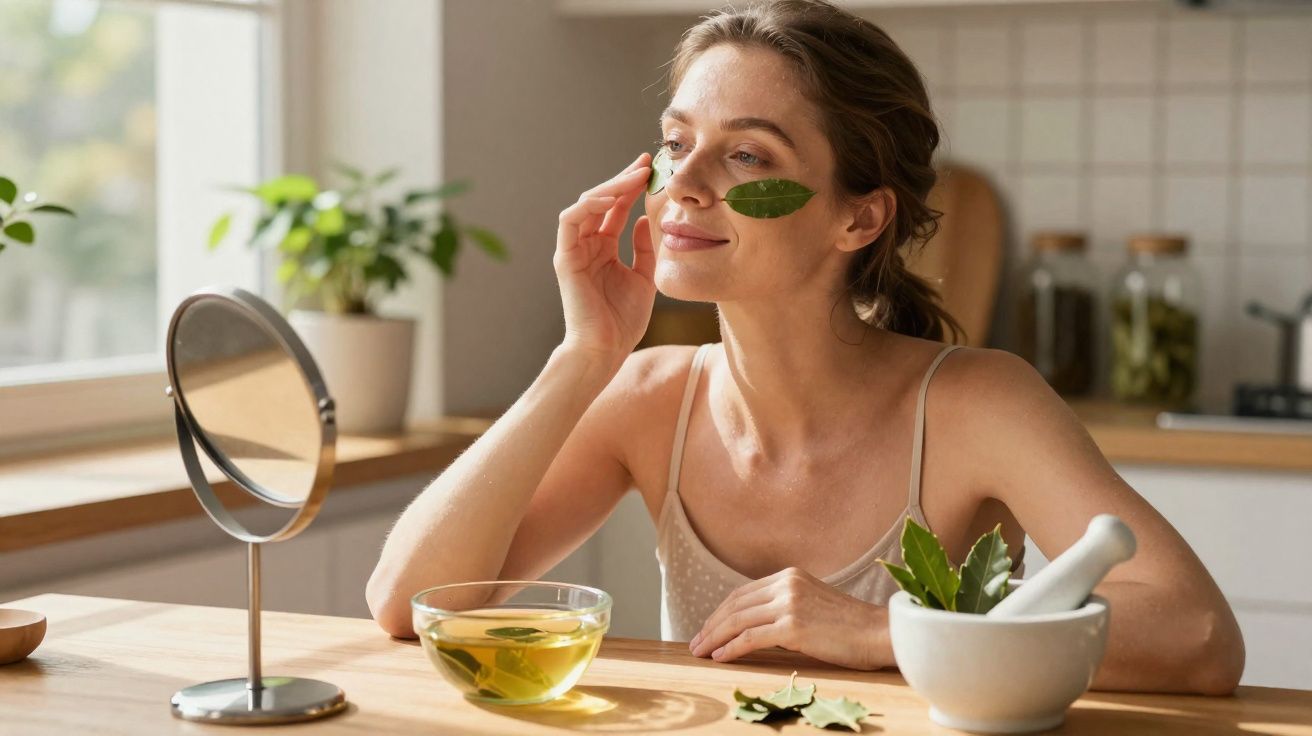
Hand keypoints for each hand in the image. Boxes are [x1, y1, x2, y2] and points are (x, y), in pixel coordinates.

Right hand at [554, 152, 656, 365]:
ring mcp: (573, 250)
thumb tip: (642, 219)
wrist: (605, 349)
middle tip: (644, 163)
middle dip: (622, 179)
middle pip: (601, 201)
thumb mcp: (644, 278)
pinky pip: (571, 220)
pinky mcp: (565, 257)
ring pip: (586, 205)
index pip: (615, 209)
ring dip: (609, 188)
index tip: (652, 169)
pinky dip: (589, 205)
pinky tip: (611, 197)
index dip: (632, 187)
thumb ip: (643, 249)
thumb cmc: (623, 321)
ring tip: (633, 177)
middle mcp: (586, 245)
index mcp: (603, 249)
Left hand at [688, 567, 892, 670]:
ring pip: (738, 620)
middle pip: (735, 605)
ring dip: (714, 638)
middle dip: (711, 625)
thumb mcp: (813, 603)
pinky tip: (720, 657)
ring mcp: (789, 603)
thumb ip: (785, 606)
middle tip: (696, 643)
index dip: (720, 612)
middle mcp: (786, 584)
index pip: (742, 593)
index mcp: (789, 576)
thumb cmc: (849, 626)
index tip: (707, 628)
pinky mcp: (793, 626)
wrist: (878, 633)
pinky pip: (751, 637)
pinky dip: (731, 647)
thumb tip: (754, 626)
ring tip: (701, 652)